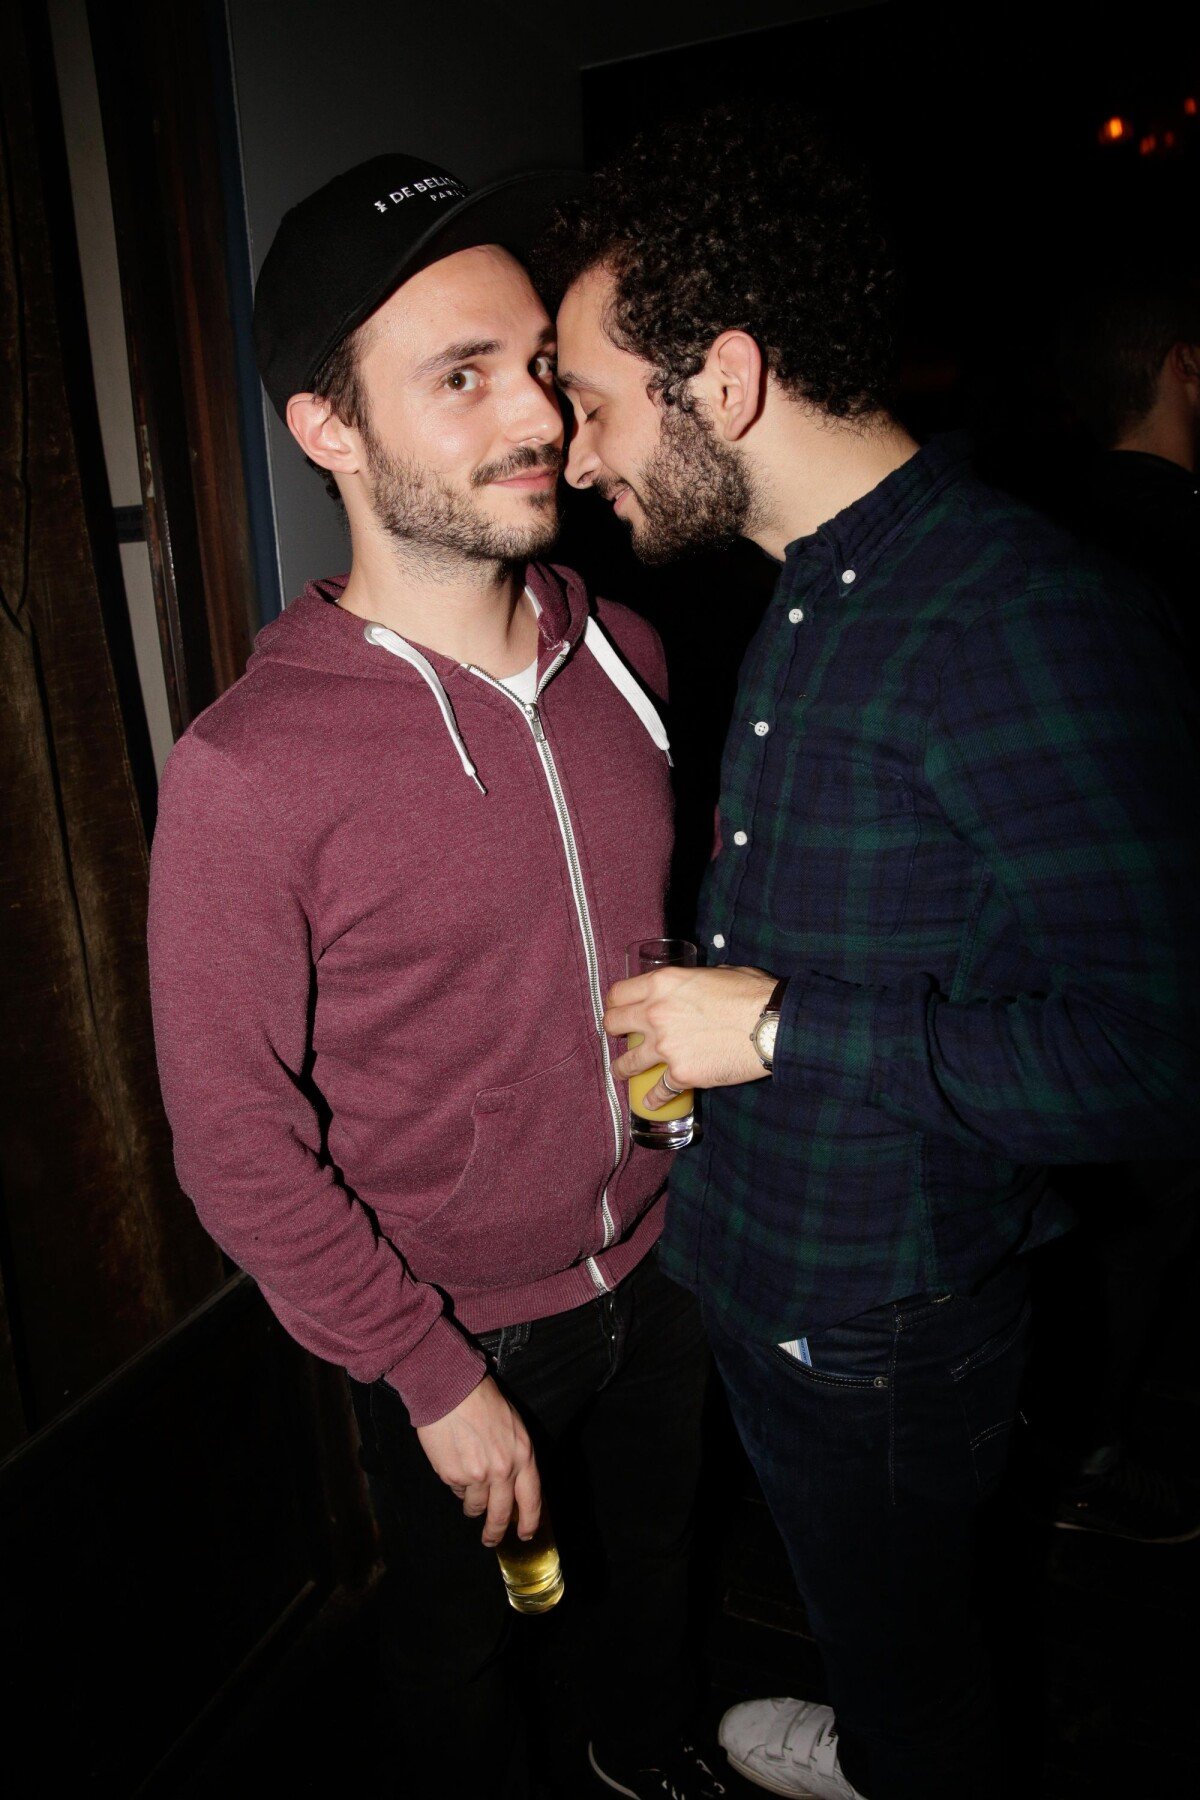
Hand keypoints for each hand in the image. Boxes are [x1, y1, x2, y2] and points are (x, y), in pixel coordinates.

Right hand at [416, 1375, 540, 1546]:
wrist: (452, 1391)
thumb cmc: (483, 1401)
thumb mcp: (513, 1426)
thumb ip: (515, 1455)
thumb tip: (510, 1483)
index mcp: (523, 1456)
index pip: (531, 1499)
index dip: (530, 1521)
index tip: (526, 1534)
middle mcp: (502, 1471)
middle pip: (501, 1514)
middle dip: (495, 1532)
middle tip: (491, 1540)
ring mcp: (476, 1476)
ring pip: (475, 1505)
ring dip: (472, 1504)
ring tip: (468, 1490)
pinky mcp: (452, 1476)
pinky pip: (455, 1491)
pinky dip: (456, 1484)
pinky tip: (454, 1464)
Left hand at [604, 965, 775, 1109]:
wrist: (770, 1026)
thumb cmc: (751, 994)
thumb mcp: (716, 973)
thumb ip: (694, 982)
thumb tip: (695, 988)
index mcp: (662, 983)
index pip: (618, 993)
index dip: (614, 1003)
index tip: (617, 1010)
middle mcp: (655, 1013)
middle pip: (612, 1024)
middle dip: (613, 1032)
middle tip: (618, 1037)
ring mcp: (665, 1046)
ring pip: (626, 1063)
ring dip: (621, 1069)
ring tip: (620, 1073)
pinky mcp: (681, 1074)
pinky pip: (658, 1091)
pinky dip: (654, 1099)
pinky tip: (651, 1102)